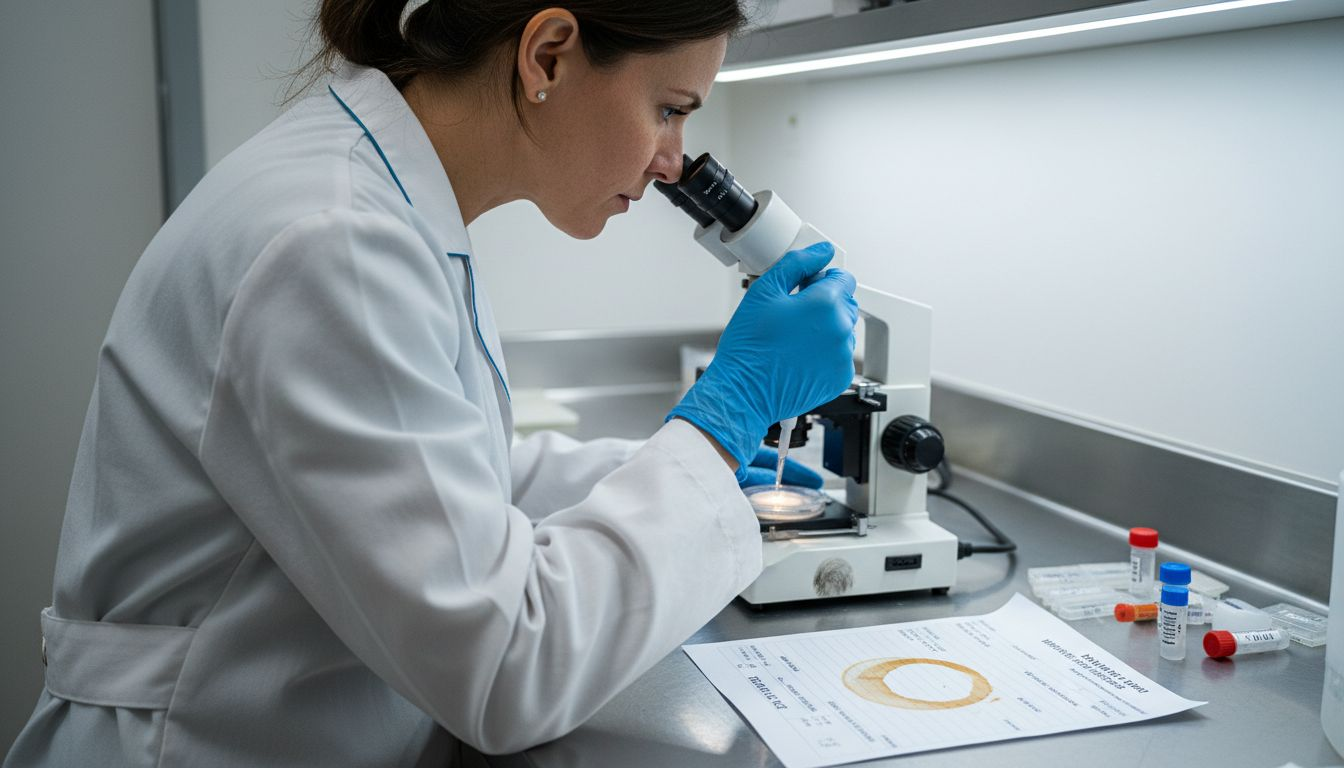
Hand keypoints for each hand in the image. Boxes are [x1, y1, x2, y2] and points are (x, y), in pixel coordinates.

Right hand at [668, 241, 857, 480]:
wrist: (744, 391)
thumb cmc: (749, 346)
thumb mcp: (764, 291)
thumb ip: (797, 264)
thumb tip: (821, 251)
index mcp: (826, 304)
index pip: (844, 278)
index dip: (822, 279)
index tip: (807, 287)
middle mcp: (841, 329)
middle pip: (846, 303)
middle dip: (825, 303)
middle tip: (794, 315)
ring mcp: (842, 355)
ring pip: (843, 330)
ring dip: (826, 329)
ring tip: (794, 338)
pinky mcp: (840, 376)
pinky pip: (840, 355)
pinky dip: (825, 353)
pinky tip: (800, 355)